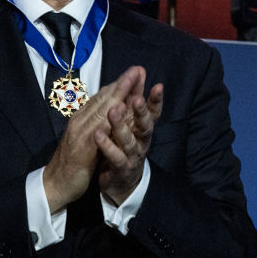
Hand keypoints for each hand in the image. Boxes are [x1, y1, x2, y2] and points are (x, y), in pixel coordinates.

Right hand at [42, 72, 134, 212]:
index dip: (119, 83)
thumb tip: (109, 108)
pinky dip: (108, 119)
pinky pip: (97, 131)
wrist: (55, 184)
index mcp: (83, 118)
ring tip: (131, 82)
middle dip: (122, 83)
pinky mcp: (82, 148)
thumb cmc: (73, 161)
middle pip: (103, 98)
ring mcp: (80, 133)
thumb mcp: (85, 137)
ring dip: (117, 94)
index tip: (134, 72)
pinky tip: (119, 112)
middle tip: (138, 69)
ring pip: (101, 109)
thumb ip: (95, 122)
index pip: (102, 97)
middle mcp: (81, 121)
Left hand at [94, 66, 163, 205]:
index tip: (158, 86)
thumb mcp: (130, 124)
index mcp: (142, 129)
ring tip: (114, 111)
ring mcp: (132, 156)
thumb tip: (136, 74)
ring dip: (121, 125)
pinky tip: (98, 135)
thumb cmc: (123, 147)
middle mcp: (141, 141)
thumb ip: (131, 101)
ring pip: (128, 140)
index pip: (152, 112)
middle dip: (141, 111)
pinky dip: (107, 146)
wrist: (119, 183)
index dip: (155, 100)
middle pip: (145, 125)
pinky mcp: (121, 169)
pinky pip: (115, 157)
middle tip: (137, 99)